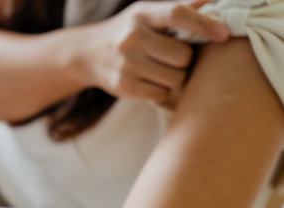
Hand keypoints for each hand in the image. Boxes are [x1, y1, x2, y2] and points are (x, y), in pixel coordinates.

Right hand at [78, 0, 228, 102]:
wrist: (87, 53)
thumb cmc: (128, 30)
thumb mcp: (147, 13)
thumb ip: (179, 7)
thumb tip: (215, 0)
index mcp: (141, 14)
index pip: (177, 14)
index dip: (204, 24)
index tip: (224, 34)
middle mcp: (131, 38)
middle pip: (182, 55)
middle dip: (185, 59)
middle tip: (174, 57)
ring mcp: (126, 64)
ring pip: (175, 77)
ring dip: (176, 76)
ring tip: (161, 69)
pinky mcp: (123, 86)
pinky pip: (161, 93)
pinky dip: (161, 89)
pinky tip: (150, 80)